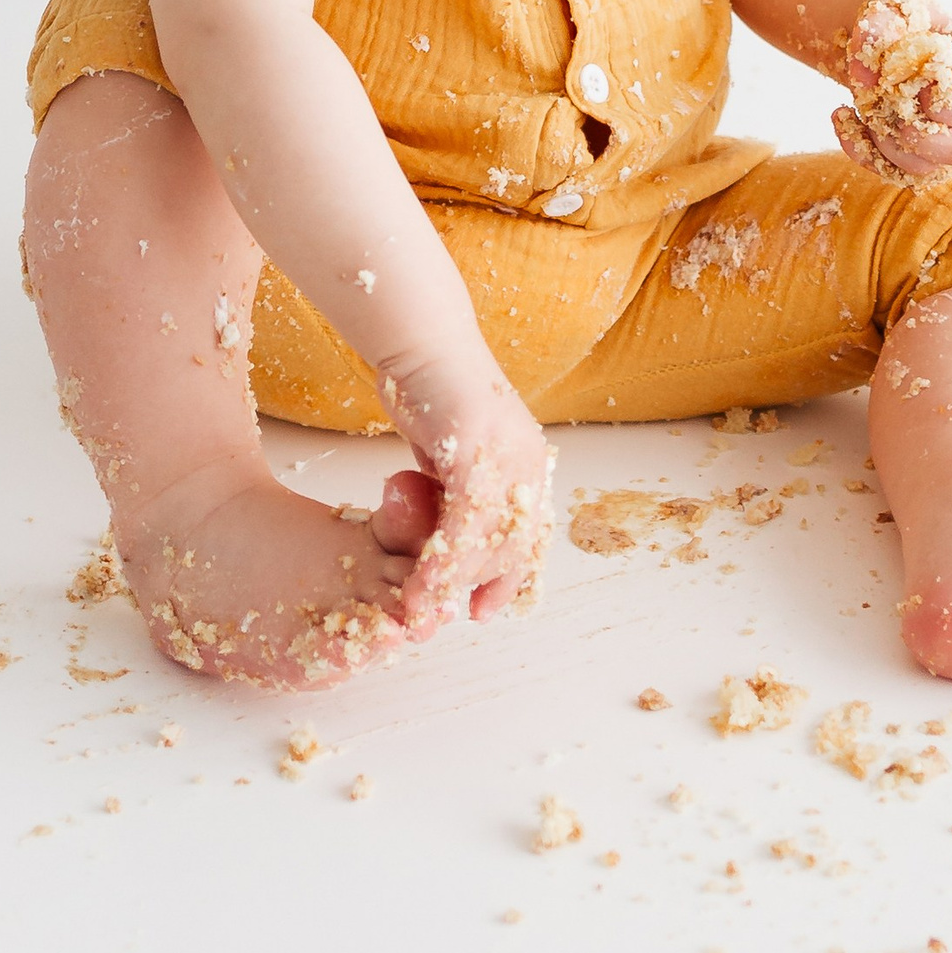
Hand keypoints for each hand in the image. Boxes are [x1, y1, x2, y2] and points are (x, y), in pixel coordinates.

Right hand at [376, 355, 554, 627]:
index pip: (530, 535)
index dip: (510, 577)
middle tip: (442, 609)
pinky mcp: (479, 453)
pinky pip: (463, 525)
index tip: (485, 609)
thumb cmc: (431, 392)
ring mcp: (508, 458)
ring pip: (490, 543)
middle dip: (480, 585)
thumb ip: (458, 490)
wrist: (421, 343)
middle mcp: (527, 464)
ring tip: (422, 607)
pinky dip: (442, 560)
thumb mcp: (453, 453)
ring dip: (454, 583)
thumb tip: (449, 534)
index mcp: (529, 464)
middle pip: (514, 546)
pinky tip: (422, 582)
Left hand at [834, 0, 951, 184]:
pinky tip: (843, 115)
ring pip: (925, 168)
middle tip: (887, 102)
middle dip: (917, 133)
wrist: (883, 36)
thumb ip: (880, 26)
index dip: (945, 101)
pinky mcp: (914, 155)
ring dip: (884, 141)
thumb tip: (865, 70)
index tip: (916, 81)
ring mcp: (945, 139)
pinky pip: (891, 171)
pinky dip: (861, 148)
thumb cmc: (900, 19)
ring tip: (859, 105)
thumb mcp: (892, 7)